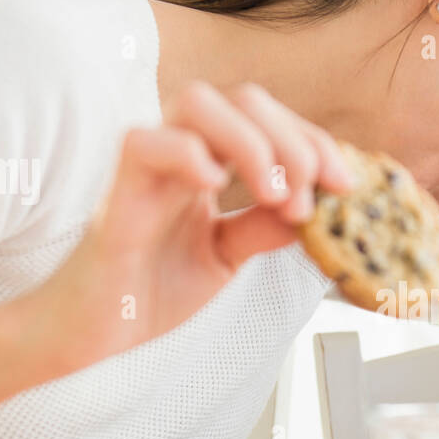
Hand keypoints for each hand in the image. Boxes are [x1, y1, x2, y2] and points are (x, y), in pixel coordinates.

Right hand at [28, 82, 351, 374]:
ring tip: (277, 194)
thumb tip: (317, 206)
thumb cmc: (148, 294)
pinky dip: (186, 153)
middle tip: (312, 195)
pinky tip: (216, 186)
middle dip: (293, 139)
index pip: (267, 121)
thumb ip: (264, 228)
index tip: (346, 184)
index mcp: (206, 163)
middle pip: (241, 99)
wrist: (92, 339)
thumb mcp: (225, 258)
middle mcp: (177, 154)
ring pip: (194, 103)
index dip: (314, 142)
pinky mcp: (117, 197)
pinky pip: (143, 144)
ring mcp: (146, 170)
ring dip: (251, 142)